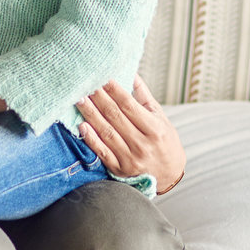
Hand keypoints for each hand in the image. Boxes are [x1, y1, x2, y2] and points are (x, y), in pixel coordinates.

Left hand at [75, 75, 185, 192]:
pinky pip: (102, 152)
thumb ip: (144, 97)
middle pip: (115, 116)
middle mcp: (142, 144)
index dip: (114, 90)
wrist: (170, 176)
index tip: (102, 76)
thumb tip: (131, 73)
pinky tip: (82, 126)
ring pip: (106, 132)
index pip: (129, 105)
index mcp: (154, 129)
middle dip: (98, 98)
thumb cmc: (165, 143)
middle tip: (85, 84)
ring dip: (91, 114)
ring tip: (79, 100)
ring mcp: (130, 158)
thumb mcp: (160, 118)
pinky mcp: (120, 170)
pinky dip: (91, 139)